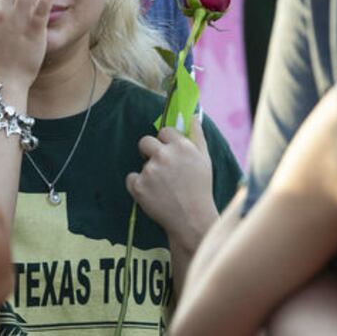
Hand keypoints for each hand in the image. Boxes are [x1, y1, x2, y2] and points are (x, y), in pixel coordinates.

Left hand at [128, 116, 217, 249]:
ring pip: (141, 163)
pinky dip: (138, 186)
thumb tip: (191, 116)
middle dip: (150, 152)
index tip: (170, 153)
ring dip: (148, 172)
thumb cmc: (200, 188)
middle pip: (145, 141)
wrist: (191, 219)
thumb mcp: (205, 159)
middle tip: (160, 168)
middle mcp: (164, 155)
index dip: (166, 142)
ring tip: (163, 187)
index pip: (164, 131)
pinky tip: (152, 194)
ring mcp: (149, 171)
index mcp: (181, 146)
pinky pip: (131, 179)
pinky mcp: (138, 186)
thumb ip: (197, 135)